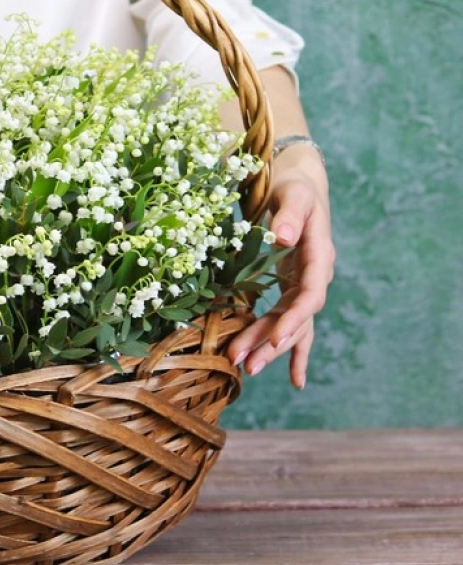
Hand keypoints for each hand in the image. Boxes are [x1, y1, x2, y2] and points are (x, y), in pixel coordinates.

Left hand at [227, 147, 334, 388]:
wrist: (299, 184)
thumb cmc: (294, 187)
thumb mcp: (293, 194)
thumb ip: (291, 215)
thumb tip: (287, 238)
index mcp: (319, 256)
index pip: (310, 295)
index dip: (294, 319)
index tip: (275, 338)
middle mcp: (315, 276)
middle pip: (296, 318)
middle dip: (272, 343)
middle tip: (246, 365)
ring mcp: (303, 285)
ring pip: (288, 323)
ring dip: (268, 347)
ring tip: (244, 368)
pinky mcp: (290, 288)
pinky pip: (290, 322)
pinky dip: (290, 349)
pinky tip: (296, 380)